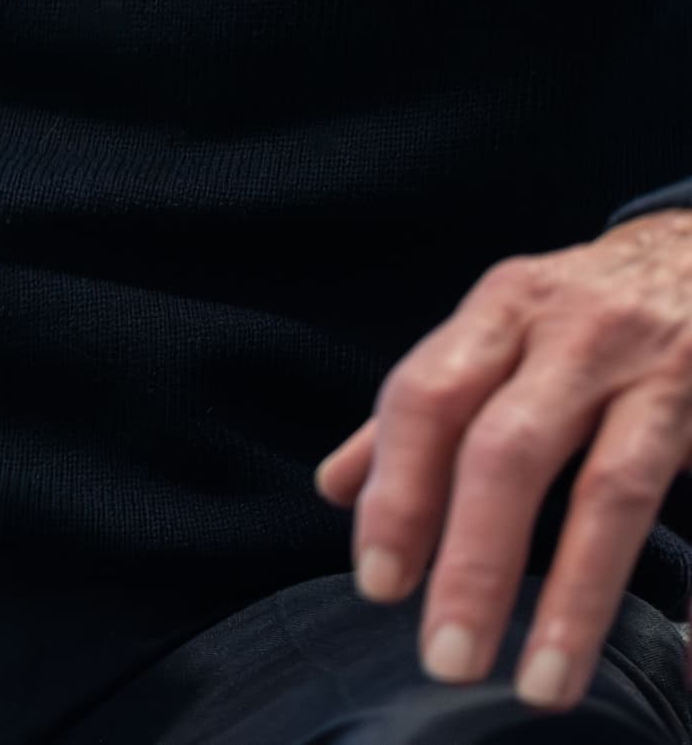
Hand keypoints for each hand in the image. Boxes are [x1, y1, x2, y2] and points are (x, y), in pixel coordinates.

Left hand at [320, 209, 691, 710]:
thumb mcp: (498, 328)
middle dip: (473, 559)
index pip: (427, 398)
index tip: (378, 582)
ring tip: (539, 682)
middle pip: (510, 449)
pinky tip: (682, 659)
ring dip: (575, 595)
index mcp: (504, 311)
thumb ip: (423, 407)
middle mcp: (579, 336)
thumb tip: (336, 488)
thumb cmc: (586, 309)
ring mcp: (663, 372)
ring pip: (613, 489)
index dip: (398, 491)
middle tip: (443, 655)